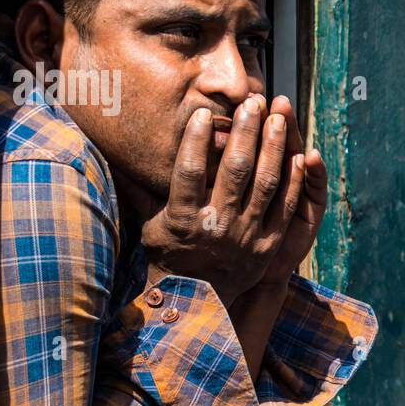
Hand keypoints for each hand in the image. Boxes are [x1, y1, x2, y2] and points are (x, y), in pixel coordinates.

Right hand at [140, 94, 305, 306]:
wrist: (195, 304)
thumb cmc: (168, 257)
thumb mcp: (147, 225)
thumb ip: (138, 188)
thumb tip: (105, 153)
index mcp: (182, 219)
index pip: (189, 172)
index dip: (196, 140)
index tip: (203, 113)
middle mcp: (217, 226)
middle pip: (235, 170)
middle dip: (245, 131)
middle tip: (252, 101)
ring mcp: (247, 236)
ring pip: (265, 183)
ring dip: (273, 147)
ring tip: (277, 117)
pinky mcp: (269, 245)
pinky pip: (285, 207)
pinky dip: (293, 180)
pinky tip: (299, 154)